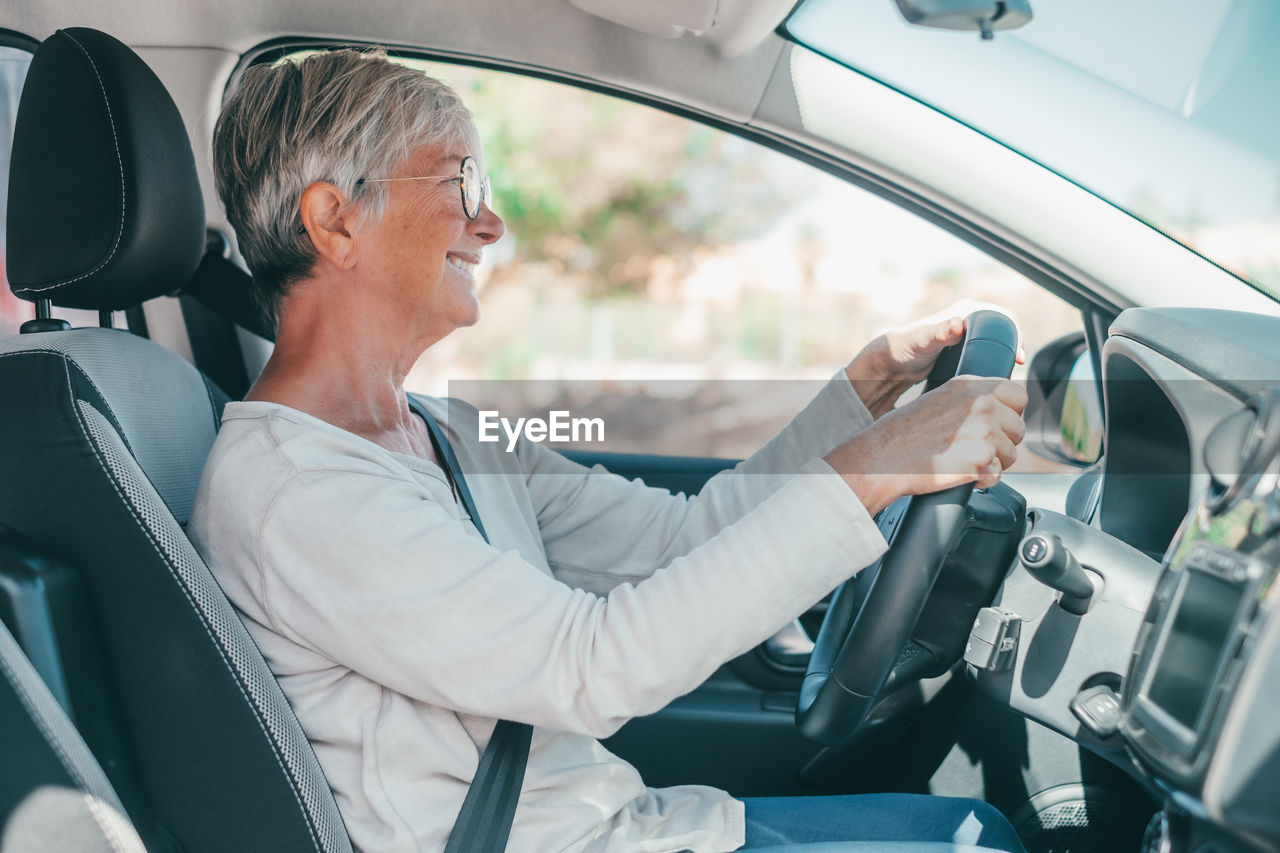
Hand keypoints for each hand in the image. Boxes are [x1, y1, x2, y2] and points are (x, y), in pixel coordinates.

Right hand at [824, 376, 1027, 514]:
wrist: (881, 459)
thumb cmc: (901, 435)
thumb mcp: (938, 400)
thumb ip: (970, 400)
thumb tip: (999, 410)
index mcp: (969, 386)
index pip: (1018, 394)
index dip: (1010, 413)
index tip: (998, 424)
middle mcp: (980, 404)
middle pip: (1018, 428)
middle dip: (1002, 442)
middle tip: (974, 449)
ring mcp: (983, 432)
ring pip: (1011, 454)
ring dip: (992, 463)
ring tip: (963, 462)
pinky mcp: (980, 460)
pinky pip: (997, 475)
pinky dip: (981, 480)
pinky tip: (959, 474)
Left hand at [845, 300, 1025, 417]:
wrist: (889, 364)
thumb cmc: (904, 348)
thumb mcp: (925, 340)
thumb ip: (940, 332)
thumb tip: (958, 325)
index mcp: (966, 310)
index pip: (1003, 317)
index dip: (1016, 334)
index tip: (1018, 355)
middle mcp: (968, 319)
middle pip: (1003, 332)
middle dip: (1013, 348)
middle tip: (1014, 369)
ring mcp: (966, 336)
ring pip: (995, 345)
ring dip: (1004, 357)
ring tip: (1006, 375)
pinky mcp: (962, 351)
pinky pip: (985, 354)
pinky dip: (992, 363)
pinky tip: (993, 376)